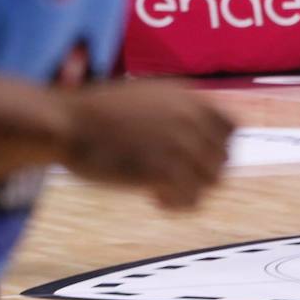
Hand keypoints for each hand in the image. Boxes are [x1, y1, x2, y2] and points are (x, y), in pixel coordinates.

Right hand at [59, 82, 234, 209]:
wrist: (66, 123)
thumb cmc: (97, 113)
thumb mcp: (147, 96)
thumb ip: (176, 110)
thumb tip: (197, 131)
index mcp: (188, 98)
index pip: (232, 127)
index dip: (218, 147)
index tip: (197, 159)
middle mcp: (190, 118)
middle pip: (223, 158)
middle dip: (202, 172)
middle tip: (175, 179)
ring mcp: (178, 143)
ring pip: (210, 181)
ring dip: (189, 189)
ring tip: (162, 191)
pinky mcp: (161, 169)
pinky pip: (190, 198)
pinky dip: (176, 203)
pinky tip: (154, 199)